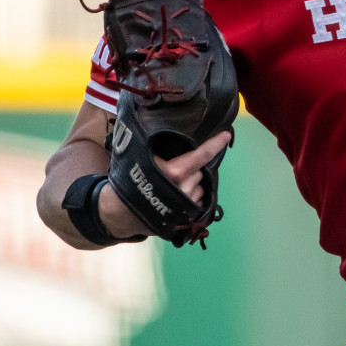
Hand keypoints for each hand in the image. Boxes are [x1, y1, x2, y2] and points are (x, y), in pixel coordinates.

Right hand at [97, 128, 233, 238]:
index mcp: (175, 172)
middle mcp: (184, 190)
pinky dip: (192, 196)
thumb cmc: (130, 179)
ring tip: (174, 183)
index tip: (226, 135)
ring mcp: (187, 207)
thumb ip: (160, 146)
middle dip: (193, 167)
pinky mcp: (187, 219)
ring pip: (200, 186)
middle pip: (200, 171)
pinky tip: (178, 195)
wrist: (119, 212)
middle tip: (177, 167)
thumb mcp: (142, 157)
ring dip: (193, 182)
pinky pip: (198, 202)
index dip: (215, 144)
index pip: (202, 155)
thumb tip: (175, 126)